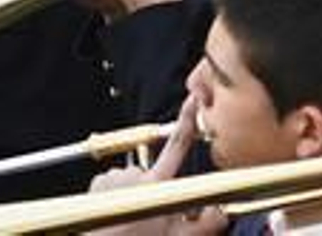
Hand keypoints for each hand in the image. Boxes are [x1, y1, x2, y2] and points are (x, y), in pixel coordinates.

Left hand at [84, 98, 225, 235]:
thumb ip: (204, 225)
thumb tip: (222, 216)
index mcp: (158, 184)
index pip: (178, 145)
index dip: (187, 120)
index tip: (194, 98)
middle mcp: (135, 174)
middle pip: (154, 172)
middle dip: (155, 188)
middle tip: (151, 216)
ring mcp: (115, 176)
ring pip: (133, 179)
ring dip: (133, 194)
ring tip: (129, 219)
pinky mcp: (99, 181)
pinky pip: (113, 183)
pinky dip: (115, 195)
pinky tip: (115, 214)